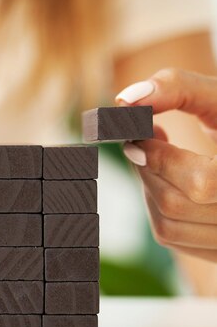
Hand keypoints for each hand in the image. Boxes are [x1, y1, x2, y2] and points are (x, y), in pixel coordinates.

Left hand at [116, 68, 216, 261]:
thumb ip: (180, 89)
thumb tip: (125, 99)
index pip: (201, 182)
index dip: (160, 155)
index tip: (141, 131)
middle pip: (175, 204)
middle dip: (148, 167)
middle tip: (142, 139)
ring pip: (167, 226)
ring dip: (148, 186)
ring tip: (155, 156)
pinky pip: (171, 237)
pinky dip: (156, 206)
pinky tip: (166, 179)